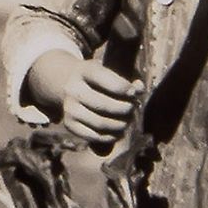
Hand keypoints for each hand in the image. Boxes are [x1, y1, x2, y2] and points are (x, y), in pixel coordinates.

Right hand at [24, 50, 142, 150]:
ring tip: (127, 121)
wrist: (68, 84)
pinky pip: (93, 136)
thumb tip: (139, 89)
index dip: (124, 88)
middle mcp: (73, 89)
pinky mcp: (69, 124)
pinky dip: (110, 136)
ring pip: (100, 123)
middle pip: (104, 105)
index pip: (105, 80)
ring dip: (120, 125)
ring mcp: (69, 108)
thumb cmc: (97, 80)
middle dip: (124, 109)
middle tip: (132, 108)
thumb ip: (127, 81)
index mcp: (84, 71)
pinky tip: (117, 131)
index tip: (133, 93)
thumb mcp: (109, 73)